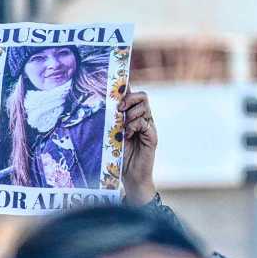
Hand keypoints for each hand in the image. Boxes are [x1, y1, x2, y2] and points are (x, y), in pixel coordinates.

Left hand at [120, 88, 156, 204]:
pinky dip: (134, 126)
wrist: (130, 175)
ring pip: (144, 107)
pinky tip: (128, 135)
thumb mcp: (112, 134)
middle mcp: (143, 118)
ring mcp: (149, 126)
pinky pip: (144, 122)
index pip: (132, 95)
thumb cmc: (119, 155)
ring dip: (131, 113)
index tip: (117, 82)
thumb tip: (105, 105)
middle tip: (119, 109)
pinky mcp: (152, 136)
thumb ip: (112, 120)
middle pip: (142, 96)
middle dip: (129, 98)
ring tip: (123, 126)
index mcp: (133, 115)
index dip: (126, 86)